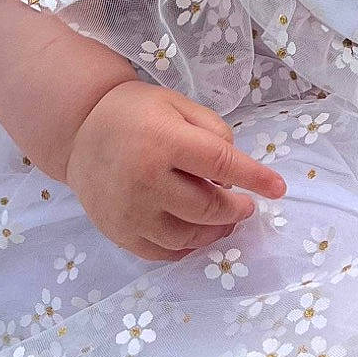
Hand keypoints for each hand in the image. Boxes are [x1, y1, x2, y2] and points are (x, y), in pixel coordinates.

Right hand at [64, 80, 286, 263]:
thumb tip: (235, 171)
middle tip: (246, 205)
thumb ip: (212, 130)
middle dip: (236, 209)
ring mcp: (131, 212)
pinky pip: (164, 252)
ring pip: (189, 236)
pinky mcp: (120, 232)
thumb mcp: (176, 104)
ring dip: (216, 230)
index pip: (222, 164)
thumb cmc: (134, 113)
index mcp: (163, 141)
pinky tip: (197, 232)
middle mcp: (146, 180)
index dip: (255, 178)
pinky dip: (188, 246)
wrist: (79, 132)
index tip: (278, 188)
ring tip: (225, 219)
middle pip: (208, 207)